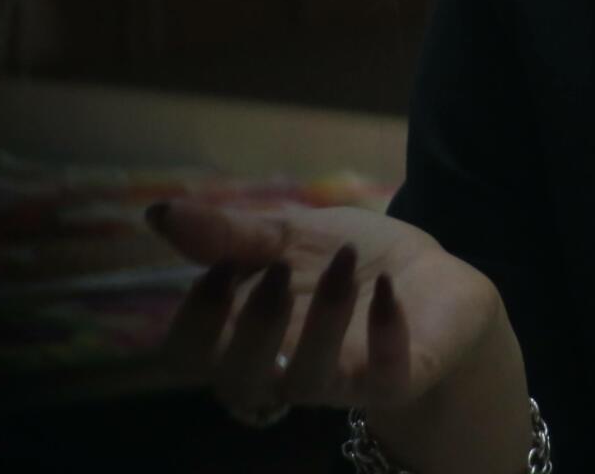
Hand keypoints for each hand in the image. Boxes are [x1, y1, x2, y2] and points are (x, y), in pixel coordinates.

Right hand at [144, 199, 507, 420]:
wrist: (436, 282)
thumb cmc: (350, 263)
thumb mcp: (291, 236)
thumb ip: (231, 234)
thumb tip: (158, 212)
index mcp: (246, 334)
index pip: (188, 355)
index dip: (194, 320)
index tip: (220, 267)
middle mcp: (284, 368)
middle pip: (237, 383)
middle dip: (252, 327)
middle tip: (280, 268)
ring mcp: (342, 381)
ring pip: (307, 384)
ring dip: (321, 321)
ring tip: (343, 262)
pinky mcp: (397, 380)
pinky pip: (384, 378)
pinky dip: (384, 335)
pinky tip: (388, 291)